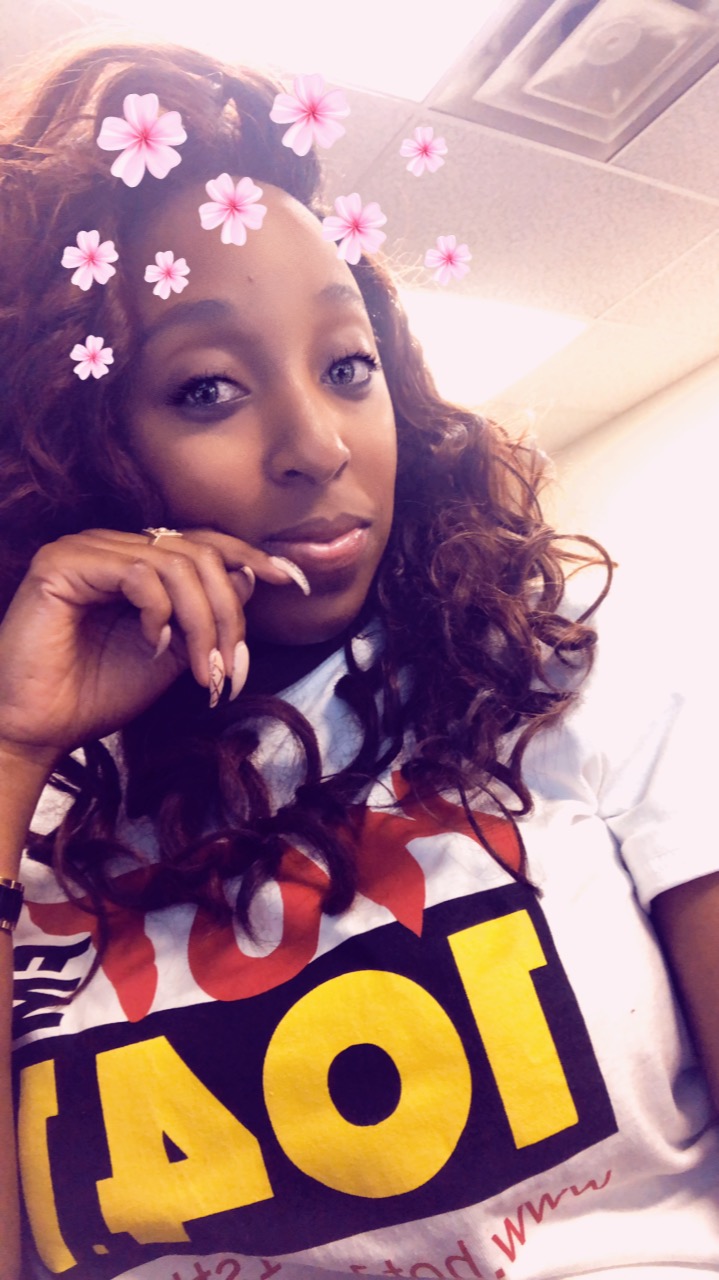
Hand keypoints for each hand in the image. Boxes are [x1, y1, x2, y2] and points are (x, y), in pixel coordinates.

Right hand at [0, 527, 298, 766]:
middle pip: (200, 552)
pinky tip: (152, 646)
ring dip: (203, 620)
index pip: (204, 542)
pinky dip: (161, 612)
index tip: (294, 581)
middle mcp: (111, 545)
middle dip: (229, 611)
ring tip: (201, 669)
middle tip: (232, 666)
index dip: (251, 556)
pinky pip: (139, 572)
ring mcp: (85, 549)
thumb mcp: (172, 656)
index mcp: (136, 561)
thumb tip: (252, 577)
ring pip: (176, 562)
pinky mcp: (62, 563)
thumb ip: (206, 617)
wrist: (39, 729)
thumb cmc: (96, 694)